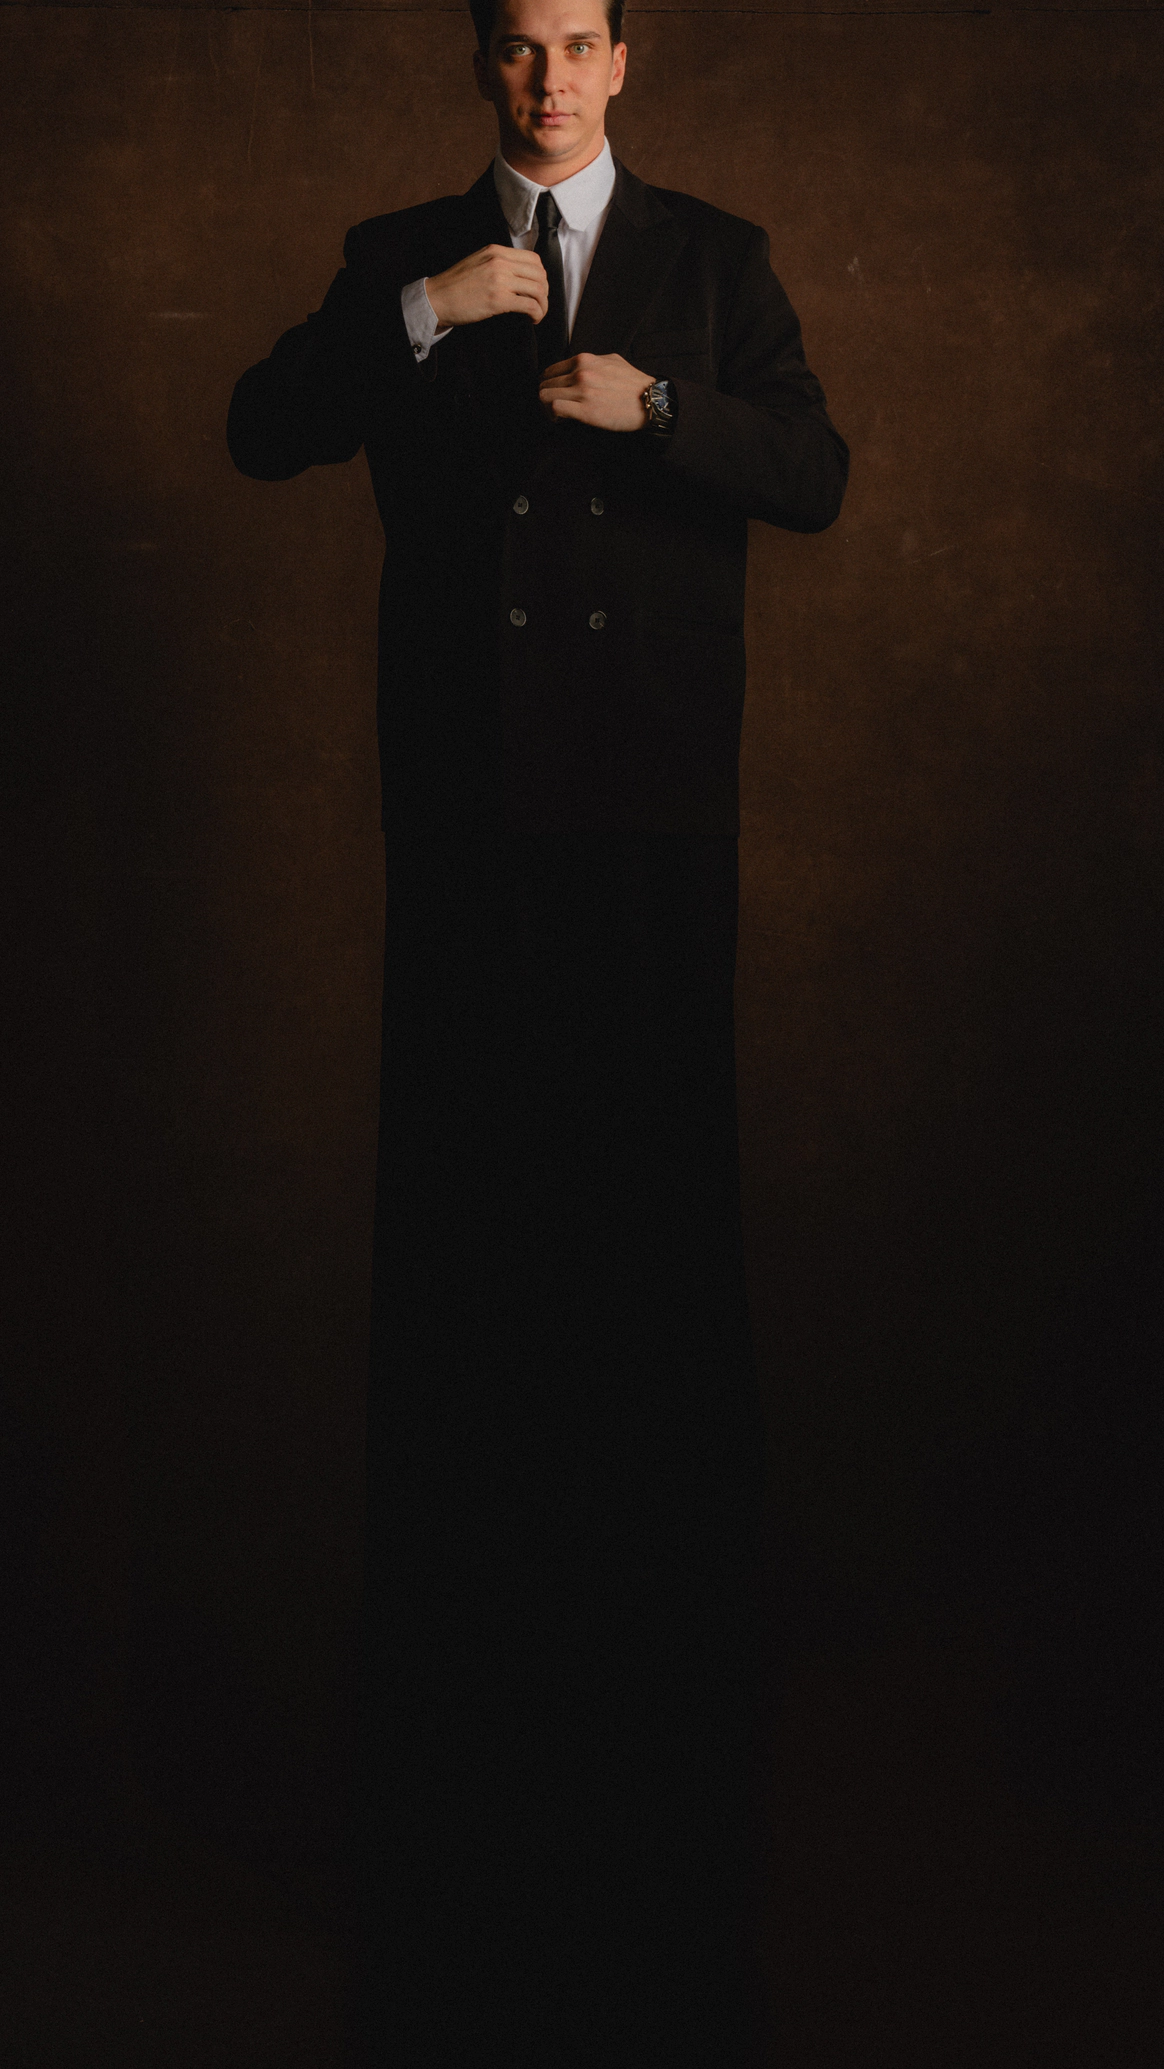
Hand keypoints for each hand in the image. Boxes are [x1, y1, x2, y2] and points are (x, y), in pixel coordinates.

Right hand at [426, 244, 548, 327]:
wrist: (437, 299)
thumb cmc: (455, 286)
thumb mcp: (478, 262)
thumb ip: (498, 263)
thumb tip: (518, 276)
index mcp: (496, 251)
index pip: (533, 259)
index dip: (541, 276)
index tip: (537, 289)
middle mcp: (500, 262)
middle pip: (540, 274)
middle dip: (544, 292)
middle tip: (539, 304)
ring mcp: (500, 280)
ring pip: (538, 290)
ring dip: (543, 305)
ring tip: (537, 314)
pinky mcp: (499, 300)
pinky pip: (530, 305)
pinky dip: (537, 314)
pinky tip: (532, 320)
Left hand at [538, 353, 654, 432]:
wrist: (650, 400)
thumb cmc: (633, 383)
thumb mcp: (612, 361)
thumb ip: (592, 362)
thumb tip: (579, 367)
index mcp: (584, 360)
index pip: (550, 371)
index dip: (549, 385)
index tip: (555, 395)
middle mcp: (580, 372)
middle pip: (544, 384)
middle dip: (546, 398)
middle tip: (554, 409)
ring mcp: (582, 391)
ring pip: (544, 396)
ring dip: (547, 408)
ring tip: (557, 416)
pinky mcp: (585, 410)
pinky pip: (554, 409)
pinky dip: (553, 416)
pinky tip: (562, 420)